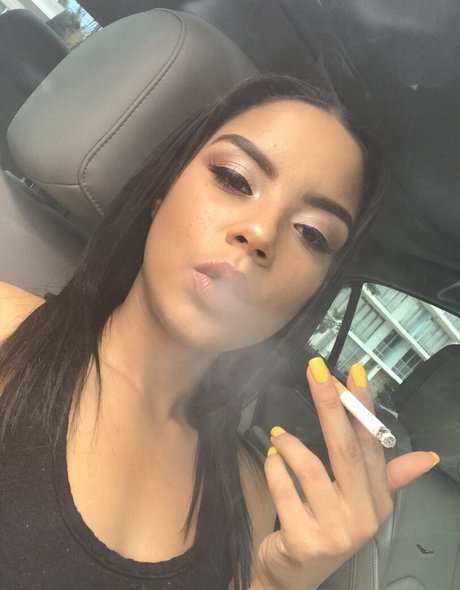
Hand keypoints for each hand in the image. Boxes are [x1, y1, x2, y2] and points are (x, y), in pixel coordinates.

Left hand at [254, 358, 438, 589]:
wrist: (294, 575)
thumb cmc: (325, 529)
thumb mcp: (361, 504)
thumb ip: (389, 476)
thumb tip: (428, 457)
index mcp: (376, 499)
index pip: (372, 443)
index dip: (362, 406)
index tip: (353, 373)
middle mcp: (361, 515)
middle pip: (346, 449)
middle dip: (331, 405)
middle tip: (317, 371)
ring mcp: (334, 531)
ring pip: (312, 469)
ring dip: (291, 444)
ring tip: (279, 436)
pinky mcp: (304, 542)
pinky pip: (284, 492)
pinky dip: (274, 468)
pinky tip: (271, 458)